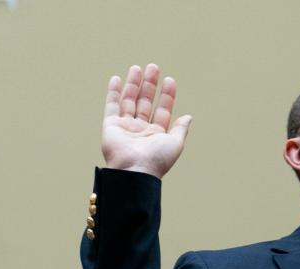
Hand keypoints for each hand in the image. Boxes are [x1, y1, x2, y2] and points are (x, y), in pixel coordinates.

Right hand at [102, 63, 192, 178]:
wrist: (135, 170)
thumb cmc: (156, 160)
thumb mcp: (175, 143)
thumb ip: (181, 129)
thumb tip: (188, 117)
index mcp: (156, 135)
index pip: (162, 110)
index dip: (166, 95)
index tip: (169, 80)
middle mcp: (140, 130)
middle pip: (145, 102)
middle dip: (150, 85)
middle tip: (153, 67)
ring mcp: (125, 128)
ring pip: (129, 101)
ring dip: (133, 84)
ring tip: (137, 67)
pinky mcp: (110, 126)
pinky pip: (111, 106)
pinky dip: (113, 92)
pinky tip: (116, 79)